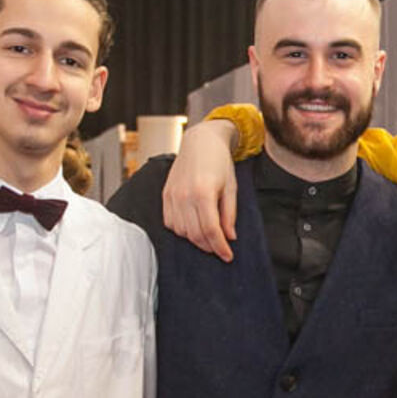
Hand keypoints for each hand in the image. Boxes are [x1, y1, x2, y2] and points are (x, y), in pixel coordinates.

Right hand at [161, 120, 240, 260]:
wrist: (200, 141)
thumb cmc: (219, 162)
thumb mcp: (231, 188)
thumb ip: (229, 214)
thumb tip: (230, 237)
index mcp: (203, 193)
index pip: (210, 230)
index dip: (220, 247)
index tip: (228, 256)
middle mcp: (184, 196)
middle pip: (195, 234)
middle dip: (209, 246)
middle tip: (220, 249)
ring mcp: (172, 196)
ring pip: (181, 231)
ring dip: (195, 239)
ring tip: (208, 237)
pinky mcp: (165, 195)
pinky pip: (170, 223)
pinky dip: (182, 231)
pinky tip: (193, 228)